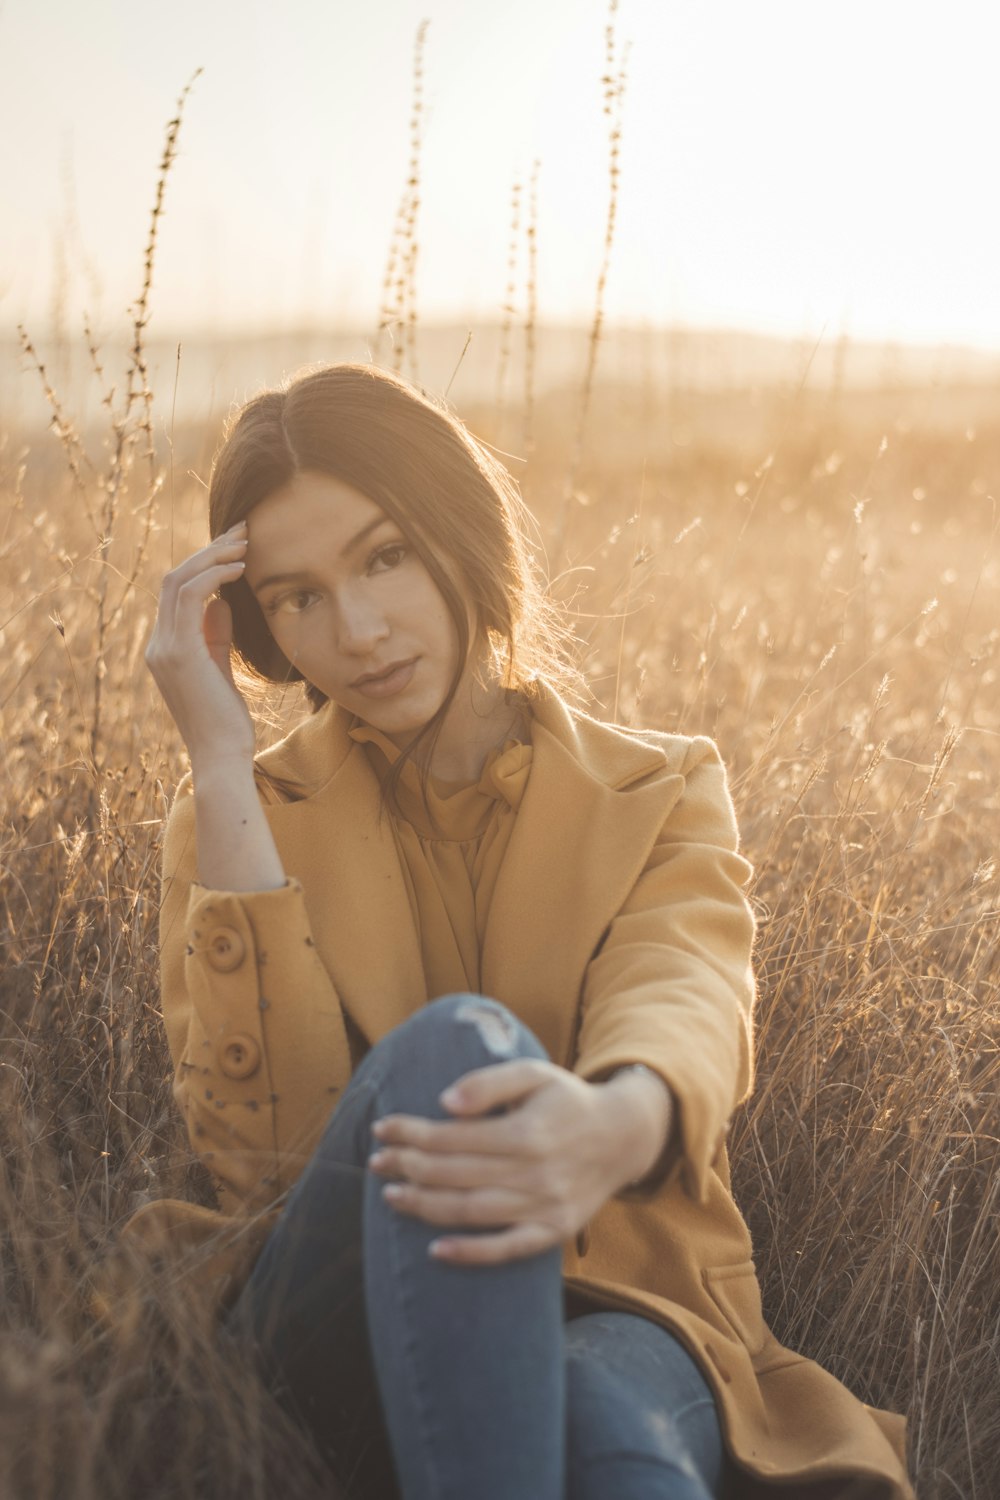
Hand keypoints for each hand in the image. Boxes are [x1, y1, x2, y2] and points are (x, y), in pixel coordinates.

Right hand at [145, 521, 256, 767]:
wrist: (221, 757)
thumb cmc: (226, 723)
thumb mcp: (221, 671)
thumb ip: (216, 637)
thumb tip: (222, 604)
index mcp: (165, 648)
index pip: (177, 592)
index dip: (205, 564)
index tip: (237, 547)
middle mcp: (157, 645)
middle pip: (175, 578)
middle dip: (209, 549)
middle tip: (243, 530)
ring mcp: (164, 648)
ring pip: (178, 580)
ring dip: (214, 556)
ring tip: (246, 542)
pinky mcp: (178, 652)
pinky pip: (191, 596)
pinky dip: (215, 576)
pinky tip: (240, 568)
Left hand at [367, 1059, 640, 1264]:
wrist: (623, 1137)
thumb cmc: (567, 1100)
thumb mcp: (533, 1074)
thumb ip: (488, 1083)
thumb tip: (445, 1104)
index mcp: (527, 1131)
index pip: (454, 1136)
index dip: (412, 1133)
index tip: (382, 1129)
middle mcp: (536, 1172)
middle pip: (456, 1174)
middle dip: (408, 1167)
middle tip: (377, 1162)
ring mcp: (545, 1207)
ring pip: (472, 1212)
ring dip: (425, 1206)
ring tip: (391, 1196)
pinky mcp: (554, 1232)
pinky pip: (507, 1248)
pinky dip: (470, 1253)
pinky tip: (436, 1250)